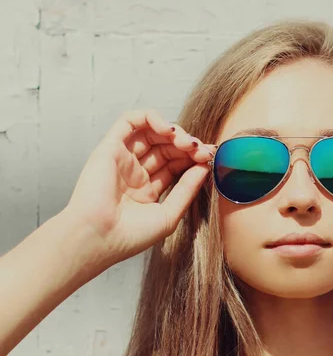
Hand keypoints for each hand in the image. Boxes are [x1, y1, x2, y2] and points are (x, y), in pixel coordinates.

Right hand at [64, 108, 215, 265]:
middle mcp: (134, 173)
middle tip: (203, 151)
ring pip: (152, 133)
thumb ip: (187, 189)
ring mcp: (122, 159)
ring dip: (174, 132)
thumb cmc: (131, 235)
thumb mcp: (169, 214)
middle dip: (187, 145)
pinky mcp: (109, 147)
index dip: (193, 159)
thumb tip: (204, 167)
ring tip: (188, 143)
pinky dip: (151, 118)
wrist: (100, 237)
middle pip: (166, 148)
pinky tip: (169, 130)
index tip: (210, 158)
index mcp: (147, 190)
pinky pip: (129, 121)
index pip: (174, 165)